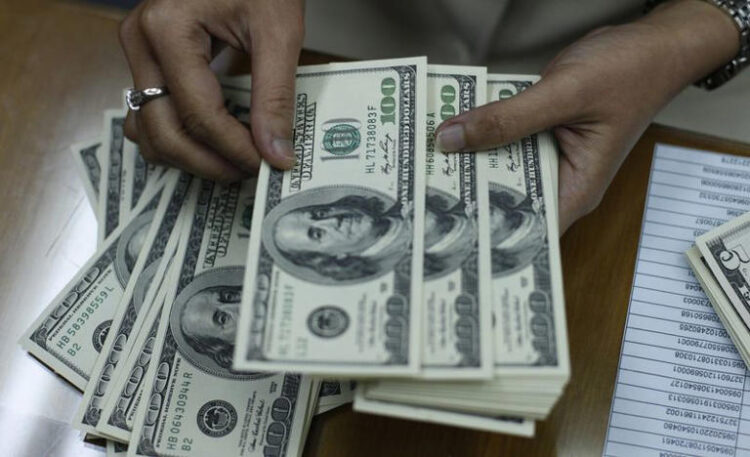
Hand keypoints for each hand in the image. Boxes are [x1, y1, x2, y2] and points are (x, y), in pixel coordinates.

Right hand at [119, 0, 304, 180]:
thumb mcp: (277, 32)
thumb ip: (275, 96)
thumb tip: (276, 154)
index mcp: (167, 29)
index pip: (199, 115)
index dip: (235, 150)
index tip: (268, 165)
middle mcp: (140, 43)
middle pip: (163, 132)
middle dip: (208, 163)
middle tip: (250, 172)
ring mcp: (136, 53)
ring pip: (148, 131)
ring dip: (189, 157)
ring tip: (234, 160)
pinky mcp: (145, 61)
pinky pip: (150, 115)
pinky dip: (178, 137)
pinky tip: (215, 141)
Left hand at [435, 0, 738, 232]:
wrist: (651, 44)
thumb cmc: (630, 71)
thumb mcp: (564, 93)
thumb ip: (507, 118)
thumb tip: (451, 138)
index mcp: (575, 190)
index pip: (523, 231)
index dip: (482, 235)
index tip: (440, 233)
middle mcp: (560, 183)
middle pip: (504, 202)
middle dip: (464, 197)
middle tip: (417, 197)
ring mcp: (549, 161)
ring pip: (500, 171)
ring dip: (469, 164)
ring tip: (423, 168)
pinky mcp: (540, 139)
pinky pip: (505, 144)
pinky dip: (482, 139)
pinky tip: (451, 135)